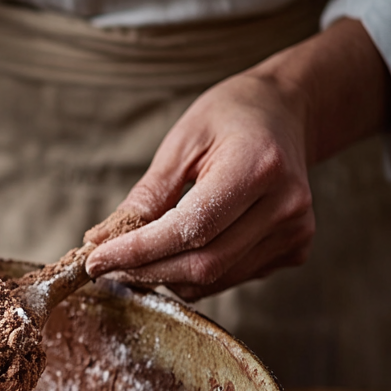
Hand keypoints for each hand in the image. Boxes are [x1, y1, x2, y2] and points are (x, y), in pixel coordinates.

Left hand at [85, 19, 390, 300]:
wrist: (285, 112)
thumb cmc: (229, 119)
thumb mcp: (181, 142)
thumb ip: (146, 195)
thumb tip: (101, 240)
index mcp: (257, 167)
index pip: (189, 229)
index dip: (137, 252)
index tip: (95, 260)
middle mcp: (285, 205)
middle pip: (202, 264)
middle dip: (145, 271)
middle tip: (107, 265)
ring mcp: (295, 231)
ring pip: (213, 279)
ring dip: (166, 276)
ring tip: (139, 257)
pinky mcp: (294, 248)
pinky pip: (230, 277)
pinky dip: (194, 274)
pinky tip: (180, 249)